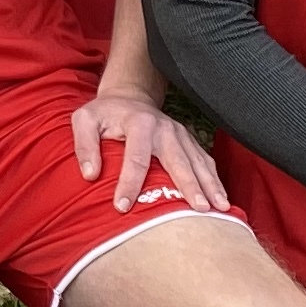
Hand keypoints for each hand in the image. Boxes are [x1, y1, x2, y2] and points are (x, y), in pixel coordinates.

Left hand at [69, 89, 224, 211]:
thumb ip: (84, 144)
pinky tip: (221, 198)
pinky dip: (215, 180)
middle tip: (198, 209)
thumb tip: (90, 175)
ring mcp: (181, 134)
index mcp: (139, 123)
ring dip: (211, 185)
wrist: (128, 97)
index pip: (136, 158)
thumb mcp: (84, 119)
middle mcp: (165, 129)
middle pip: (179, 161)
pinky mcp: (189, 141)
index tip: (123, 207)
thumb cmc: (104, 114)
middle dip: (190, 186)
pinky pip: (205, 161)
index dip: (129, 183)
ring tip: (220, 208)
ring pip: (198, 162)